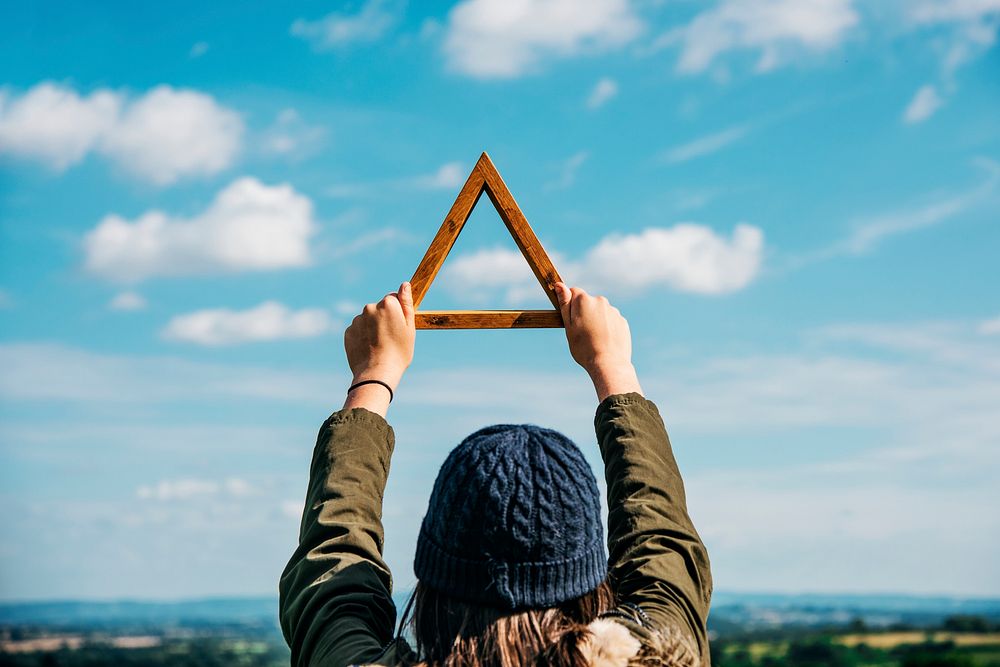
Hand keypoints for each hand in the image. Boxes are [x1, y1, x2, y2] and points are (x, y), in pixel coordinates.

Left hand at [343, 282, 415, 414]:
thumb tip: (404, 284)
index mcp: (387, 304)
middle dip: (384, 319)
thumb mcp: (409, 327)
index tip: (399, 327)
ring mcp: (357, 320)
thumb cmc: (399, 352)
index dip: (398, 313)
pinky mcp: (348, 331)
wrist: (376, 373)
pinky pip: (358, 330)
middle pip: (380, 309)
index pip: (393, 299)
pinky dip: (363, 337)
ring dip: (373, 328)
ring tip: (379, 346)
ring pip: (368, 320)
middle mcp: (370, 307)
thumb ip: (406, 303)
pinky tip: (369, 349)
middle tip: (390, 339)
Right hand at [554, 282, 641, 401]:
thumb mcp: (569, 326)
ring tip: (594, 340)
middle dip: (584, 313)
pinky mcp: (622, 322)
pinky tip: (605, 342)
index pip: (573, 292)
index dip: (570, 305)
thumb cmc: (584, 347)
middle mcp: (601, 301)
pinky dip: (607, 328)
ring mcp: (614, 311)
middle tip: (582, 333)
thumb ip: (565, 304)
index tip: (571, 320)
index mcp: (584, 300)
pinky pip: (611, 321)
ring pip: (600, 312)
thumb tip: (559, 285)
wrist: (609, 364)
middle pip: (588, 302)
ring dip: (596, 321)